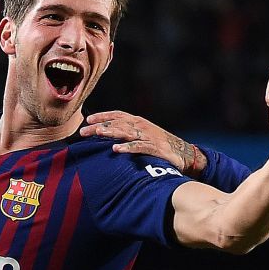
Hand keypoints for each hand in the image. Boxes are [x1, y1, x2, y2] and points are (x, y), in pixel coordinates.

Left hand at [79, 112, 203, 174]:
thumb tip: (109, 137)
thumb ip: (129, 134)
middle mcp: (142, 126)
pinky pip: (138, 147)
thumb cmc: (161, 146)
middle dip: (99, 126)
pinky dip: (127, 147)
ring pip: (126, 132)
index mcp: (138, 122)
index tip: (87, 120)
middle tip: (83, 131)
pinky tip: (116, 150)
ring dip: (111, 132)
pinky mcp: (155, 148)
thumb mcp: (144, 136)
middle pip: (117, 123)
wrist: (185, 154)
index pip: (117, 115)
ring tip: (98, 133)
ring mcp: (148, 136)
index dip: (102, 116)